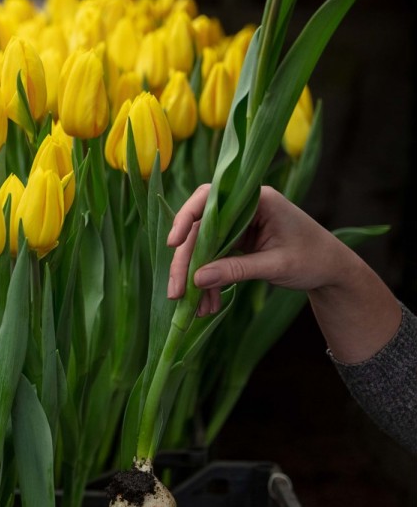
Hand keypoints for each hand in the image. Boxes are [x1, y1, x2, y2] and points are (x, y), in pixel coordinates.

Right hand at [167, 185, 349, 313]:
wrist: (333, 271)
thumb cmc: (314, 259)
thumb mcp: (276, 265)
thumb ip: (237, 269)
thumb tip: (197, 279)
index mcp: (257, 199)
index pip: (210, 199)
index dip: (186, 218)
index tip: (173, 244)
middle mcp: (243, 208)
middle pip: (200, 229)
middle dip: (186, 262)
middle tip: (176, 292)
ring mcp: (238, 225)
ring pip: (202, 247)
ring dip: (195, 276)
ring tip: (195, 307)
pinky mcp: (236, 242)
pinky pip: (212, 258)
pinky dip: (208, 280)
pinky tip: (207, 303)